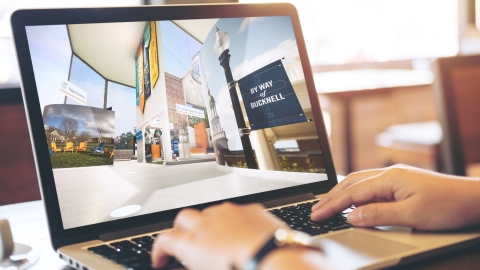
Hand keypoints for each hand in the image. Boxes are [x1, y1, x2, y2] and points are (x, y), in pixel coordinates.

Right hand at [151, 202, 284, 269]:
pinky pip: (235, 212)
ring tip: (219, 241)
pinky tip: (242, 235)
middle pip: (183, 218)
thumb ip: (194, 266)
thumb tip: (187, 266)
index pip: (164, 240)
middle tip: (188, 243)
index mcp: (192, 242)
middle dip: (182, 229)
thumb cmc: (241, 269)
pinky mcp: (249, 208)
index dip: (159, 250)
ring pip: (210, 212)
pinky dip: (234, 222)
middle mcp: (207, 222)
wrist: (274, 259)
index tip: (162, 259)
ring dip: (209, 224)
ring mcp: (228, 212)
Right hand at [311, 164, 479, 229]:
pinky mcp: (401, 183)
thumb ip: (378, 215)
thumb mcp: (411, 215)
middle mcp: (389, 174)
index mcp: (389, 178)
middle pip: (351, 184)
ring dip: (342, 195)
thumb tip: (351, 216)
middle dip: (331, 197)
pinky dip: (356, 195)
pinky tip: (353, 203)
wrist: (474, 199)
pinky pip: (371, 187)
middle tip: (315, 210)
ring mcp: (395, 177)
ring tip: (327, 205)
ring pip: (359, 184)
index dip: (332, 205)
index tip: (316, 215)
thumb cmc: (448, 205)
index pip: (352, 193)